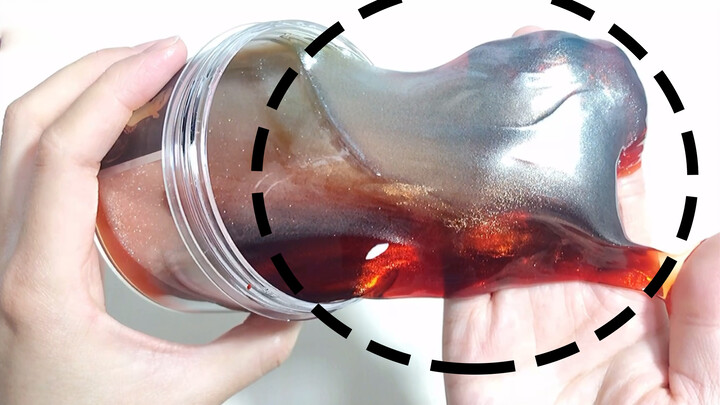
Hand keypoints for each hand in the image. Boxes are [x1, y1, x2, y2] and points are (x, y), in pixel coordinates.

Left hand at [0, 37, 299, 403]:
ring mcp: (2, 249)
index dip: (114, 91)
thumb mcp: (176, 398)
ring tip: (141, 75)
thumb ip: (246, 353)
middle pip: (25, 123)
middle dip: (95, 71)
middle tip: (162, 55)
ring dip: (77, 91)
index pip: (61, 154)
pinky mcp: (16, 254)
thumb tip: (291, 312)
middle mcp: (7, 255)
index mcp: (41, 282)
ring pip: (15, 138)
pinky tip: (116, 130)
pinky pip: (29, 165)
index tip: (166, 60)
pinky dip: (72, 126)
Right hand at [441, 28, 718, 403]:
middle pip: (556, 214)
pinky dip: (453, 233)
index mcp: (645, 319)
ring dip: (493, 182)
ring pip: (502, 235)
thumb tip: (717, 242)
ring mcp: (523, 325)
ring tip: (489, 120)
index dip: (618, 168)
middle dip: (548, 156)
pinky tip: (454, 185)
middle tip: (537, 92)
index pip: (625, 223)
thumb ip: (718, 320)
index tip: (608, 116)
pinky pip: (461, 281)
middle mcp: (580, 313)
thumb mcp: (715, 395)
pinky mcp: (473, 348)